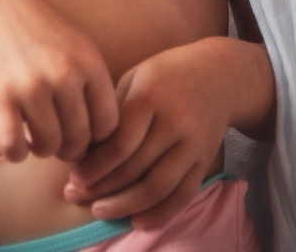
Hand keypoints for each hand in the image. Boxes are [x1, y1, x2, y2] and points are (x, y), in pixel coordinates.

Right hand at [0, 0, 118, 162]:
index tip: (80, 135)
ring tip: (34, 137)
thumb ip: (92, 85)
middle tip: (55, 141)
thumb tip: (102, 140)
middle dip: (68, 149)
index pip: (108, 124)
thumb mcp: (77, 46)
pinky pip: (14, 147)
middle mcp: (65, 73)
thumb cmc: (38, 31)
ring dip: (41, 150)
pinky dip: (15, 154)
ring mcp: (32, 84)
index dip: (96, 139)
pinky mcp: (0, 95)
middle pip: (79, 140)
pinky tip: (14, 142)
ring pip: (48, 146)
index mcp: (89, 62)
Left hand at [64, 37, 273, 228]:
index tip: (75, 178)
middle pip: (135, 168)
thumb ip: (114, 110)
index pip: (119, 143)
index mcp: (151, 95)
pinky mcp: (206, 159)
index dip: (94, 167)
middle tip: (76, 197)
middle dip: (102, 188)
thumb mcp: (137, 76)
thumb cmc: (168, 73)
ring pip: (158, 186)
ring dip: (126, 205)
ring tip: (101, 211)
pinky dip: (161, 213)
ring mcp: (193, 143)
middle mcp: (175, 121)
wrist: (220, 73)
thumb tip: (85, 149)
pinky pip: (183, 194)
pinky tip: (138, 221)